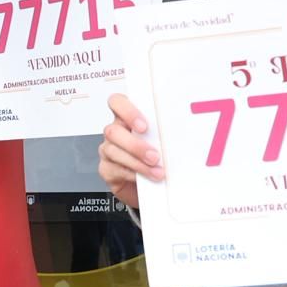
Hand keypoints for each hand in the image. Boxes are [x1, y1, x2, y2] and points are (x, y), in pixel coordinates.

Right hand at [98, 94, 162, 208]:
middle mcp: (115, 132)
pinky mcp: (107, 169)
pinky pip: (114, 169)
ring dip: (137, 162)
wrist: (150, 184)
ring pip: (113, 151)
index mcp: (126, 118)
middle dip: (135, 145)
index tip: (144, 126)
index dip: (127, 111)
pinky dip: (133, 173)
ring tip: (156, 170)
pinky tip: (145, 176)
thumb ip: (162, 132)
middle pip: (113, 131)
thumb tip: (179, 131)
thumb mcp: (160, 139)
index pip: (117, 102)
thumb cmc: (156, 156)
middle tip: (154, 155)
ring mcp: (108, 150)